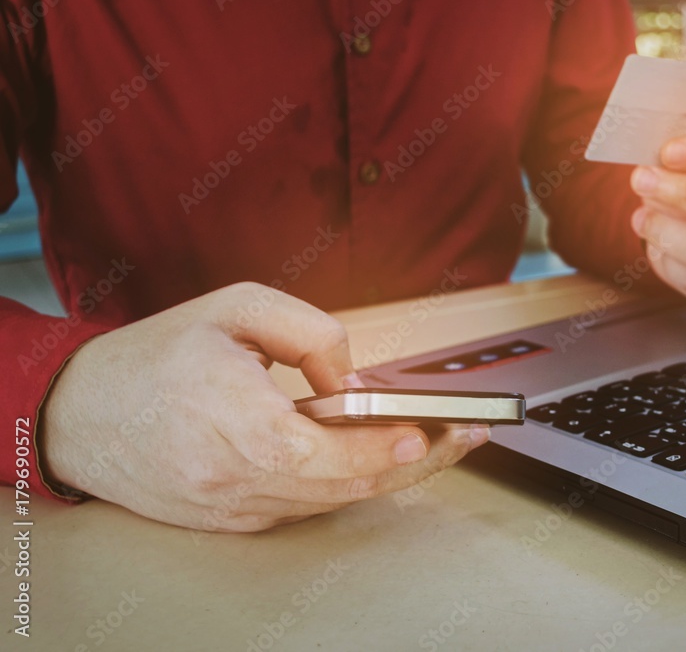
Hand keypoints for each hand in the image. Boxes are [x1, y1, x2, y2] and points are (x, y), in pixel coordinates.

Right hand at [40, 283, 488, 531]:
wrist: (81, 412)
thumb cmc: (156, 356)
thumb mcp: (235, 309)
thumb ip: (310, 334)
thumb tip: (357, 381)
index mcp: (232, 420)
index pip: (322, 453)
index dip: (380, 450)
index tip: (427, 434)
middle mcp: (233, 476)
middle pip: (343, 486)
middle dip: (411, 462)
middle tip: (458, 437)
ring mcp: (233, 508)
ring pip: (331, 502)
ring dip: (386, 475)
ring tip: (432, 442)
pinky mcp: (232, 522)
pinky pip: (304, 507)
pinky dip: (344, 484)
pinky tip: (374, 458)